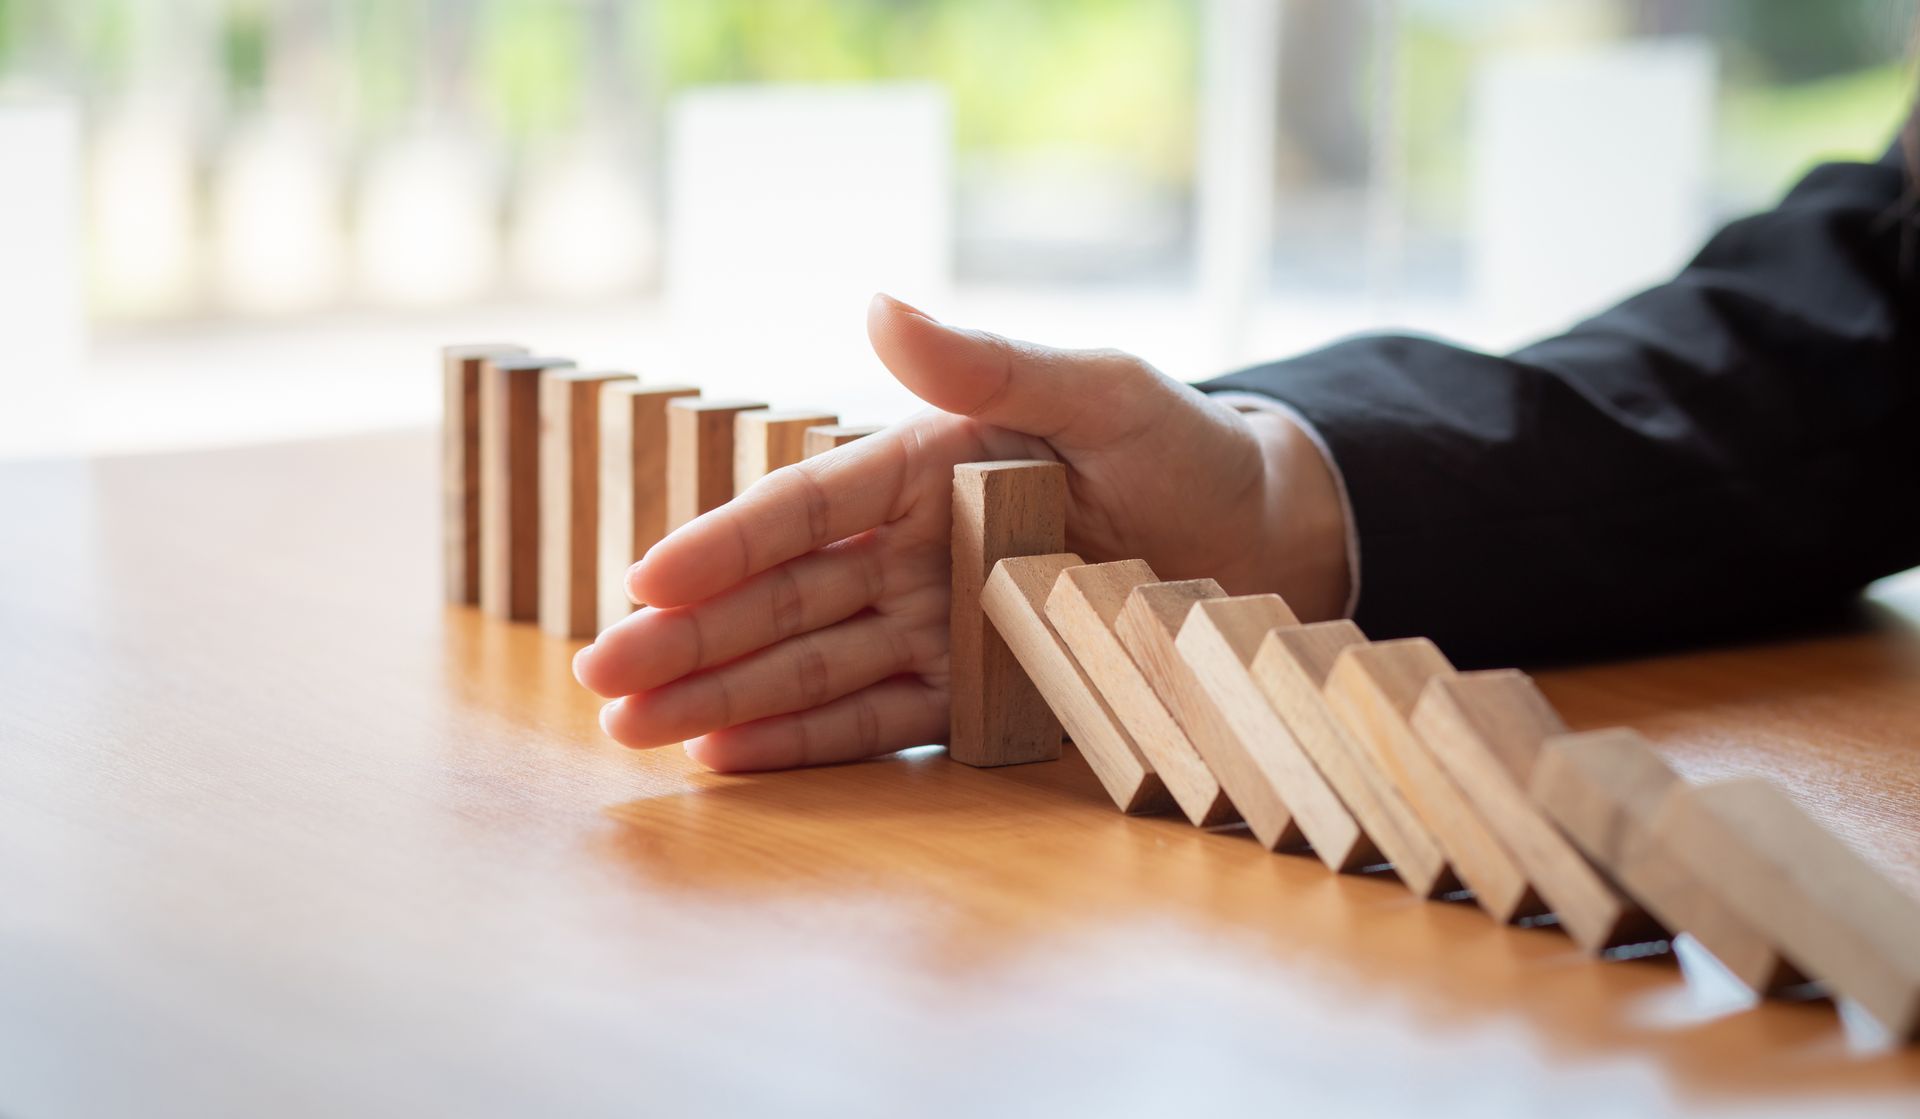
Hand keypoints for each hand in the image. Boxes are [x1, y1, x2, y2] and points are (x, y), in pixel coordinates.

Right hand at [572, 294, 1350, 770]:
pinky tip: (729, 757)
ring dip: (722, 700)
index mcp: (928, 468)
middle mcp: (915, 550)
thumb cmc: (1186, 449)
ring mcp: (938, 623)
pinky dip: (807, 742)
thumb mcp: (1101, 392)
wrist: (1268, 537)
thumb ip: (992, 363)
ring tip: (633, 734)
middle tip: (598, 679)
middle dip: (687, 639)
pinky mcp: (975, 689)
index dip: (721, 547)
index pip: (804, 511)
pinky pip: (880, 720)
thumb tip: (880, 305)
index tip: (641, 580)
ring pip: (811, 667)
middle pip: (783, 601)